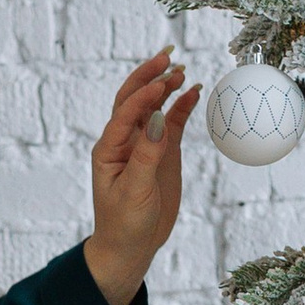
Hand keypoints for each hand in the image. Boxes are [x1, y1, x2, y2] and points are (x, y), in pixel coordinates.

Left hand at [85, 49, 199, 304]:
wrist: (131, 247)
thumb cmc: (125, 223)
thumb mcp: (135, 191)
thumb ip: (147, 154)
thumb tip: (158, 118)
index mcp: (110, 148)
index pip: (126, 112)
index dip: (144, 95)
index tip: (164, 81)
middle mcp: (125, 140)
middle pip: (135, 98)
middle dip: (149, 76)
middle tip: (168, 56)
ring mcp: (145, 144)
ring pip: (155, 107)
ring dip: (166, 87)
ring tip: (182, 70)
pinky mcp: (163, 153)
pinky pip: (173, 123)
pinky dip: (182, 106)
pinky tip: (194, 91)